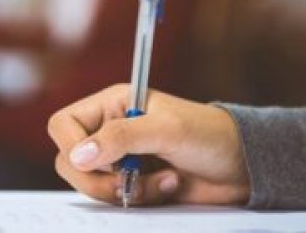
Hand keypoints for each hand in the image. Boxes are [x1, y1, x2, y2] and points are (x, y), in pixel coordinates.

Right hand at [47, 84, 249, 205]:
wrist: (241, 165)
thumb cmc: (208, 134)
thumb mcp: (166, 129)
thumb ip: (121, 137)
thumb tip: (78, 156)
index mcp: (111, 105)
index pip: (64, 125)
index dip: (72, 145)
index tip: (97, 162)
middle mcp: (109, 131)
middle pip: (69, 160)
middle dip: (97, 178)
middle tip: (127, 181)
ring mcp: (119, 160)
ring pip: (90, 184)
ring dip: (124, 189)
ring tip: (160, 180)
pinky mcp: (131, 184)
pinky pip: (114, 199)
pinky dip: (138, 198)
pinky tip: (167, 185)